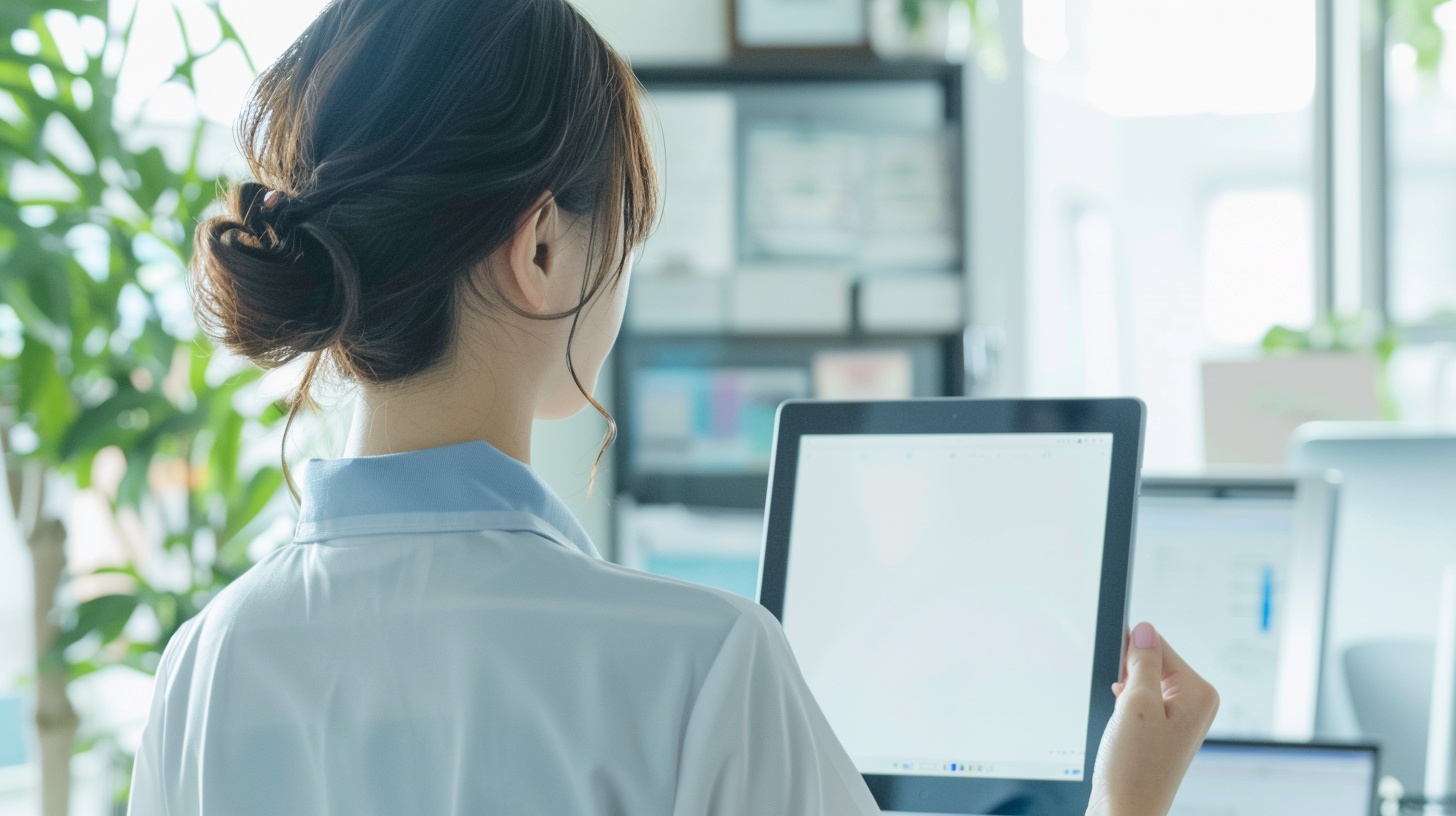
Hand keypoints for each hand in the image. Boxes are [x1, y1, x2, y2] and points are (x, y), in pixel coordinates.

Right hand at [1086, 622, 1218, 815]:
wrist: (1125, 811)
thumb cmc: (1134, 769)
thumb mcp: (1136, 704)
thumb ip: (1143, 662)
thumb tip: (1144, 629)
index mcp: (1200, 693)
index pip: (1158, 646)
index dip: (1130, 657)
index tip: (1118, 677)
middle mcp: (1195, 705)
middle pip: (1152, 663)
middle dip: (1127, 678)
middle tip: (1122, 708)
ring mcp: (1178, 720)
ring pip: (1141, 683)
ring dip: (1124, 695)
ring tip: (1123, 725)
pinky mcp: (1161, 732)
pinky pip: (1138, 702)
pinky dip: (1123, 709)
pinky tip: (1121, 730)